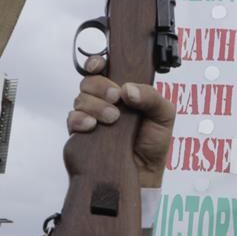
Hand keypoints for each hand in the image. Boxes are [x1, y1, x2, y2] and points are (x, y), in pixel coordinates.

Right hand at [68, 57, 174, 189]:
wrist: (144, 173)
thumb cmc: (154, 143)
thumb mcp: (164, 114)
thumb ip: (151, 96)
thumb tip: (127, 89)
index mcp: (123, 90)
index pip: (103, 68)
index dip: (97, 62)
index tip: (99, 65)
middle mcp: (104, 100)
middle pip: (89, 81)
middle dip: (101, 87)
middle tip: (116, 99)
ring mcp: (91, 116)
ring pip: (80, 98)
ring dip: (95, 105)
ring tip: (112, 119)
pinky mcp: (81, 133)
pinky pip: (72, 119)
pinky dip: (80, 119)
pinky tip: (92, 126)